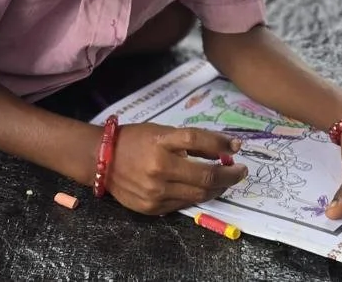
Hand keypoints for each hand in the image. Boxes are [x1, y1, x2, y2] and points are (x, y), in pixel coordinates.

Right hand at [108, 124, 248, 214]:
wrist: (100, 160)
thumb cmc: (133, 141)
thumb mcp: (161, 132)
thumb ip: (190, 141)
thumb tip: (225, 149)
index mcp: (160, 143)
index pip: (197, 140)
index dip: (221, 143)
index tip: (238, 146)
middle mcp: (159, 168)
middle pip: (204, 176)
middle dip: (229, 175)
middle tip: (241, 172)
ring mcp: (155, 191)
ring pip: (198, 194)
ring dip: (218, 188)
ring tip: (226, 181)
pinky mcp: (152, 208)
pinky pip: (183, 204)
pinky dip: (198, 197)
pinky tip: (204, 190)